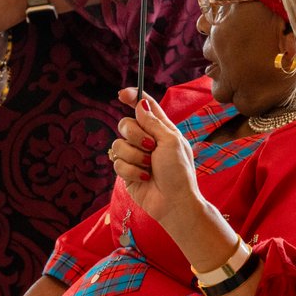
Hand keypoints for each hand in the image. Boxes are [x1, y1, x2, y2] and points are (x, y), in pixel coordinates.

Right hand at [111, 88, 200, 226]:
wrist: (173, 202)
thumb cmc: (179, 171)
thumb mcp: (171, 141)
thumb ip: (153, 122)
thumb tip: (140, 103)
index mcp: (161, 129)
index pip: (145, 107)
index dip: (133, 97)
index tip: (122, 94)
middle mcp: (146, 140)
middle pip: (126, 124)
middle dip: (135, 135)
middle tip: (150, 147)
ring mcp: (135, 156)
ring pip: (118, 144)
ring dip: (135, 156)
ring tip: (149, 167)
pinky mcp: (126, 172)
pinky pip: (117, 163)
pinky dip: (131, 171)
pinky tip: (144, 178)